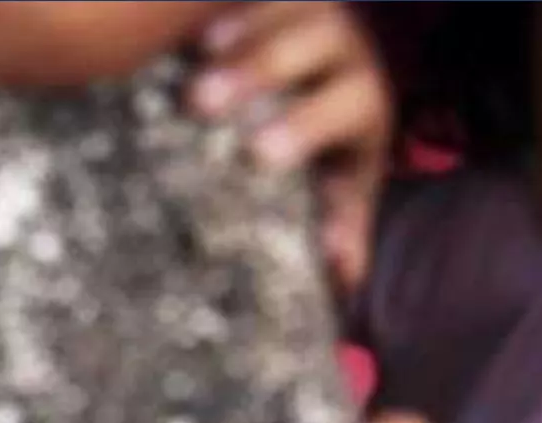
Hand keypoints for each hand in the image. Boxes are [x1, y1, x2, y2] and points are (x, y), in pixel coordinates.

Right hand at [188, 1, 392, 296]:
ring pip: (272, 8)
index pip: (343, 106)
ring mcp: (296, 9)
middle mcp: (335, 44)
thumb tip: (344, 277)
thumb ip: (342, 227)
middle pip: (303, 46)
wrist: (318, 82)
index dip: (304, 127)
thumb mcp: (340, 186)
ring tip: (186, 58)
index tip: (258, 156)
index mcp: (360, 98)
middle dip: (256, 72)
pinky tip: (181, 32)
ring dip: (229, 35)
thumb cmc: (323, 152)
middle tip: (202, 102)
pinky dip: (211, 10)